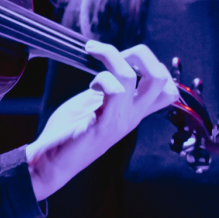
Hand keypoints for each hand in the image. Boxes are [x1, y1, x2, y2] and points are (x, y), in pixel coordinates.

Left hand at [26, 43, 180, 200]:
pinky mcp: (102, 124)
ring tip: (94, 57)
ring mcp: (120, 121)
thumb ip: (109, 89)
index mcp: (134, 112)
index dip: (153, 65)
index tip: (126, 58)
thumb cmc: (69, 134)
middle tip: (118, 54)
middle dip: (142, 54)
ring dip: (113, 57)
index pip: (168, 89)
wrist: (50, 164)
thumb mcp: (96, 106)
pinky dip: (102, 78)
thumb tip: (110, 65)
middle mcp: (133, 117)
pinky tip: (90, 85)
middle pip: (162, 79)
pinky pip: (114, 91)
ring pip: (134, 77)